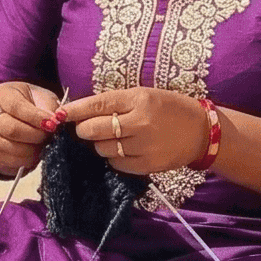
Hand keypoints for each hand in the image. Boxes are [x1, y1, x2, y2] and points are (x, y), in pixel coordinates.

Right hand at [0, 81, 63, 177]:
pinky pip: (6, 160)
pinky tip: (34, 154)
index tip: (52, 124)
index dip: (35, 117)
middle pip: (10, 129)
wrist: (12, 116)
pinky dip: (24, 160)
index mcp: (3, 95)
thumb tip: (56, 121)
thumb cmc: (31, 104)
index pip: (16, 107)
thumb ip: (49, 107)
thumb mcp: (42, 97)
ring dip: (30, 151)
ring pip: (7, 147)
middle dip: (34, 136)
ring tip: (43, 146)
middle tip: (48, 137)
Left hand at [59, 88, 209, 176]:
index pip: (97, 104)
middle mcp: (141, 122)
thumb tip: (78, 112)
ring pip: (102, 148)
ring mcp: (145, 145)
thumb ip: (114, 103)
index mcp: (138, 99)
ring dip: (100, 144)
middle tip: (87, 129)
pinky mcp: (149, 165)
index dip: (74, 111)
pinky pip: (117, 163)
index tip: (59, 115)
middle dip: (84, 130)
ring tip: (113, 138)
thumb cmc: (168, 109)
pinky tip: (124, 150)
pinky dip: (114, 158)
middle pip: (94, 130)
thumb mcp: (143, 96)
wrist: (202, 131)